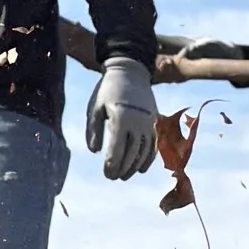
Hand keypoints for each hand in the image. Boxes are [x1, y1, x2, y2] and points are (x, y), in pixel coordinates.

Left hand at [85, 56, 159, 180]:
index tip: (106, 174)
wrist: (130, 72)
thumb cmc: (107, 90)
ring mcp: (148, 122)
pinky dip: (148, 159)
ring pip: (144, 152)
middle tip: (112, 177)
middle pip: (131, 153)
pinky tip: (140, 169)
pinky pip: (154, 145)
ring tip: (124, 175)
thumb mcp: (95, 107)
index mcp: (120, 118)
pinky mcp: (154, 121)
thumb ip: (94, 130)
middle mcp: (137, 122)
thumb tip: (95, 151)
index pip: (117, 149)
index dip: (112, 165)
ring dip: (134, 166)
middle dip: (122, 168)